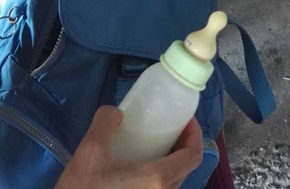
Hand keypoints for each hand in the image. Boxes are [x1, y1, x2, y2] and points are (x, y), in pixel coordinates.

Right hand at [55, 106, 201, 188]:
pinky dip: (157, 178)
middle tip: (169, 128)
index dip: (195, 134)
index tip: (185, 118)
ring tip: (153, 146)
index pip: (193, 156)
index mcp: (157, 180)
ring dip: (169, 163)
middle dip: (181, 146)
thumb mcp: (90, 150)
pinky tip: (136, 169)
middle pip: (184, 169)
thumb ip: (106, 122)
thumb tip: (116, 112)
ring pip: (172, 183)